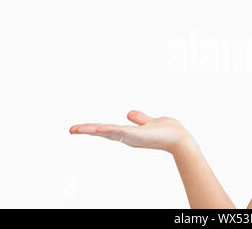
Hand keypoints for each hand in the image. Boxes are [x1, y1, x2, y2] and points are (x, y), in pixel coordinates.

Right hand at [69, 110, 194, 153]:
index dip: (92, 128)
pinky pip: (123, 132)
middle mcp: (128, 137)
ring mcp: (132, 137)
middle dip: (87, 130)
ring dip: (94, 130)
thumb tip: (129, 113)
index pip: (106, 129)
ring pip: (109, 132)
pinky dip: (111, 130)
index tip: (76, 128)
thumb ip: (139, 118)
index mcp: (128, 133)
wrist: (180, 138)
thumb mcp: (149, 122)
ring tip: (78, 129)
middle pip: (103, 132)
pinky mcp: (139, 136)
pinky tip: (101, 128)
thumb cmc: (167, 131)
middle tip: (70, 129)